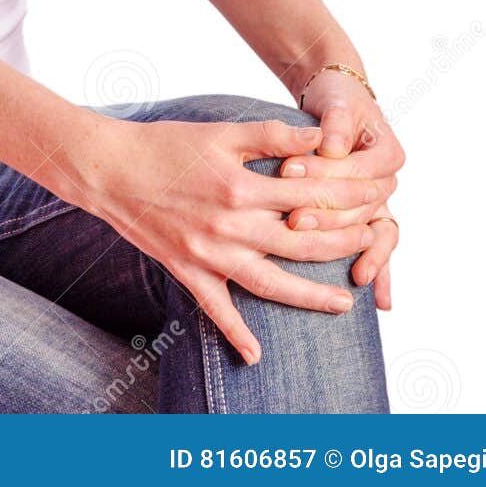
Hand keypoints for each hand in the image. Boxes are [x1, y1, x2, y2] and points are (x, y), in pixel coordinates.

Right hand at [83, 116, 391, 365]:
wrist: (108, 169)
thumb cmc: (165, 144)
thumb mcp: (220, 131)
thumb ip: (271, 135)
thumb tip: (319, 138)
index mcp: (241, 186)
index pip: (311, 195)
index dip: (349, 194)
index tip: (376, 194)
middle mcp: (230, 226)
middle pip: (302, 243)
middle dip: (345, 242)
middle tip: (375, 240)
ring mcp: (209, 254)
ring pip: (271, 284)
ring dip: (310, 296)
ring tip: (345, 304)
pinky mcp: (187, 271)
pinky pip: (216, 309)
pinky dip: (235, 334)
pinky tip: (255, 355)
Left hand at [285, 70, 404, 311]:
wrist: (341, 102)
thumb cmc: (337, 100)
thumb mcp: (337, 104)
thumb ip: (336, 124)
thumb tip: (329, 144)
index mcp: (388, 154)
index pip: (356, 171)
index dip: (323, 173)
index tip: (287, 170)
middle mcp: (388, 181)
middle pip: (359, 206)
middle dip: (326, 213)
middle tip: (292, 217)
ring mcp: (379, 203)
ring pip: (368, 232)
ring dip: (344, 245)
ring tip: (316, 251)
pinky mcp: (367, 216)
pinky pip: (376, 247)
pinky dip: (380, 271)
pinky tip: (379, 301)